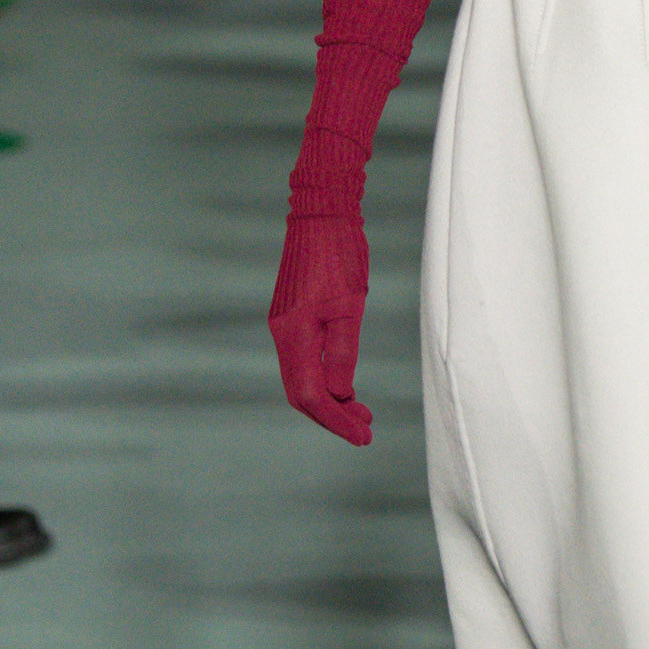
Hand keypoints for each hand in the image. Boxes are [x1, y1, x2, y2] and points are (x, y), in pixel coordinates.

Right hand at [270, 213, 371, 443]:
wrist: (321, 213)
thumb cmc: (339, 254)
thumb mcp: (349, 306)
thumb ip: (341, 353)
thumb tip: (339, 395)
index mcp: (294, 334)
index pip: (310, 396)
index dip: (335, 421)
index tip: (362, 435)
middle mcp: (282, 334)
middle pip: (302, 394)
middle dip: (333, 417)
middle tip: (366, 431)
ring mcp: (284, 325)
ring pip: (302, 379)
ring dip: (330, 401)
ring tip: (362, 414)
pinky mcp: (291, 317)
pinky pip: (304, 362)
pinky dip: (325, 380)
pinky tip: (346, 386)